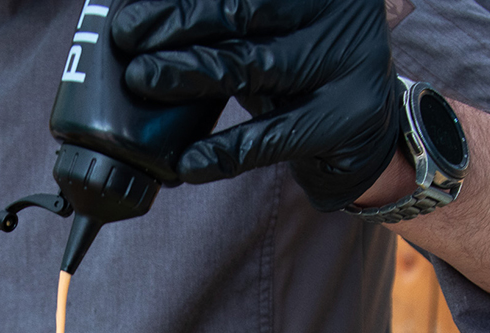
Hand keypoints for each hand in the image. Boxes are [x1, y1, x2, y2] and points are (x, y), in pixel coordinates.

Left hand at [112, 0, 400, 210]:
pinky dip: (223, 151)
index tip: (128, 16)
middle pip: (240, 12)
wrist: (362, 131)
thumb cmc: (294, 71)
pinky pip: (272, 137)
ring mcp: (350, 59)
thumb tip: (137, 21)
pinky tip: (187, 161)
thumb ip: (220, 20)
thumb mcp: (262, 32)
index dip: (178, 2)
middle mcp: (337, 9)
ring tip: (143, 80)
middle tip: (127, 43)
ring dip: (187, 75)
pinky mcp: (350, 115)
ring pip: (251, 66)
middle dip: (175, 27)